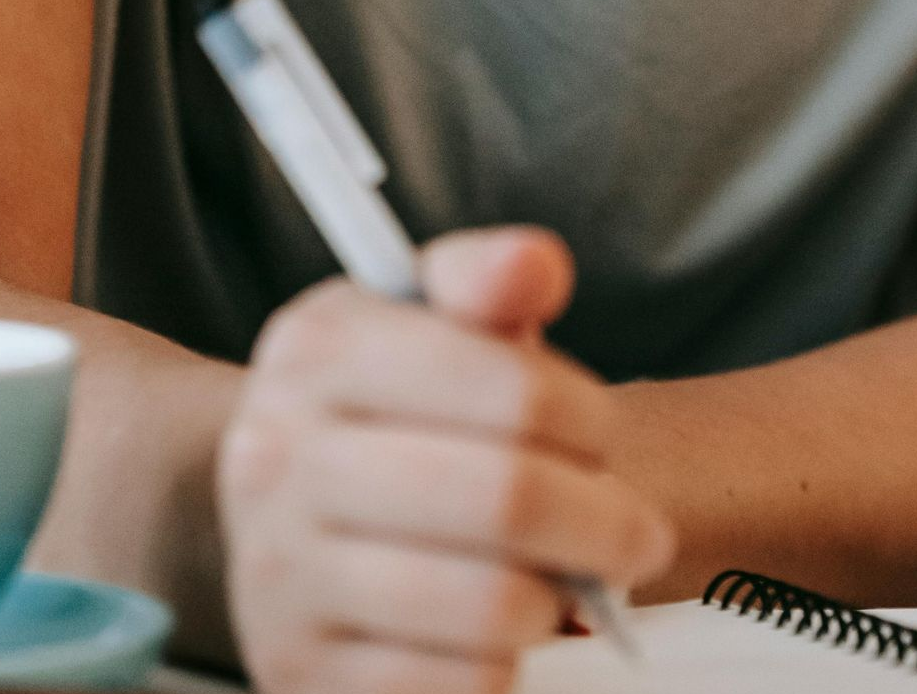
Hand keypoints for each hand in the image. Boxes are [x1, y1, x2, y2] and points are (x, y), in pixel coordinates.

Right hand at [218, 227, 676, 693]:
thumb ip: (485, 281)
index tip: (607, 436)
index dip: (587, 416)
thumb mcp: (422, 317)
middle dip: (604, 523)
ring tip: (563, 579)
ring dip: (556, 598)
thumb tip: (538, 264)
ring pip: (486, 607)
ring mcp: (277, 577)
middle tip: (640, 535)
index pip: (510, 388)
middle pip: (506, 501)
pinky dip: (504, 664)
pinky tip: (501, 631)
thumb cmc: (392, 404)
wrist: (282, 510)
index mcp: (319, 347)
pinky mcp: (296, 673)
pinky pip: (451, 687)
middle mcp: (276, 458)